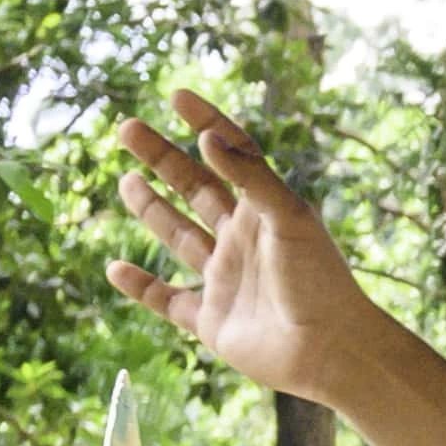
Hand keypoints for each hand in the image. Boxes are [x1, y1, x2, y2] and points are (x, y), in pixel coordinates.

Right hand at [106, 87, 390, 403]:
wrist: (331, 350)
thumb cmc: (320, 281)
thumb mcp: (288, 218)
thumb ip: (250, 177)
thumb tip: (206, 136)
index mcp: (265, 211)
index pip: (232, 156)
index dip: (206, 123)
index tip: (177, 95)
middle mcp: (242, 241)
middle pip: (195, 189)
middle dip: (161, 158)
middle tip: (126, 128)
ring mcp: (225, 281)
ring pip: (180, 238)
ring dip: (152, 210)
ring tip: (126, 180)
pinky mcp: (211, 321)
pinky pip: (168, 300)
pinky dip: (141, 287)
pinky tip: (114, 268)